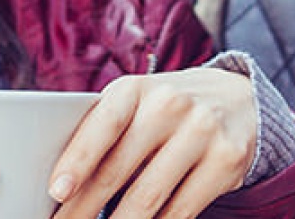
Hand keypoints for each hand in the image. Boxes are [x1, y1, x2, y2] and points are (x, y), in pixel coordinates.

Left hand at [48, 68, 257, 218]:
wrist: (237, 100)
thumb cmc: (166, 109)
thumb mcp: (136, 105)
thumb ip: (103, 133)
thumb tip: (64, 188)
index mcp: (137, 88)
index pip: (104, 124)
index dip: (78, 159)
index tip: (57, 191)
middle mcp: (171, 105)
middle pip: (118, 170)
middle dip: (83, 208)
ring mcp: (202, 133)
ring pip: (148, 198)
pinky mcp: (226, 161)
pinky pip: (180, 211)